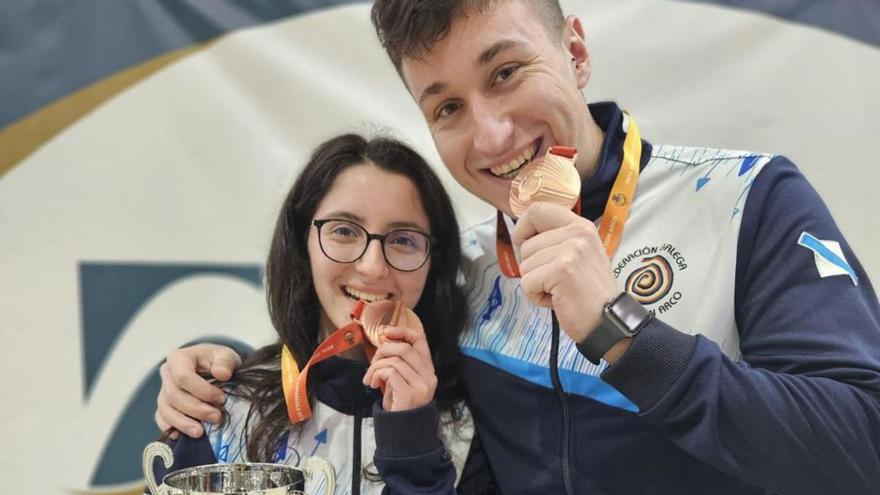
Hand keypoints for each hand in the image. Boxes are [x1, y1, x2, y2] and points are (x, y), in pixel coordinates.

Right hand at [155, 343, 241, 437]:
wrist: (214, 368)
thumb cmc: (218, 361)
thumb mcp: (227, 356)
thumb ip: (225, 362)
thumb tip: (222, 374)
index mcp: (179, 358)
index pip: (183, 376)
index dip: (202, 390)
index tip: (221, 398)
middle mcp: (166, 374)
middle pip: (173, 396)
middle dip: (196, 409)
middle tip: (217, 417)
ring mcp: (162, 391)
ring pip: (166, 410)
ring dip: (184, 423)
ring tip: (201, 432)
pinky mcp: (163, 407)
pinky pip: (162, 419)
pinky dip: (171, 428)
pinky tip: (183, 436)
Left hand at [362, 325, 436, 411]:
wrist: (402, 431)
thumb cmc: (399, 404)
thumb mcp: (401, 379)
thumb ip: (398, 362)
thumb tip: (384, 341)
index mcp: (427, 370)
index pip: (420, 340)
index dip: (402, 331)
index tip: (385, 332)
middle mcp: (428, 376)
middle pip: (404, 348)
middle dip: (383, 351)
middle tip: (373, 364)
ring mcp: (421, 385)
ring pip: (394, 360)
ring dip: (376, 367)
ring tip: (370, 379)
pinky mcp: (409, 393)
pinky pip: (390, 372)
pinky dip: (376, 375)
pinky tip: (373, 384)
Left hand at [513, 202, 618, 343]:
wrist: (608, 321)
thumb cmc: (588, 292)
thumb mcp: (578, 255)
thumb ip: (556, 240)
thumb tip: (521, 235)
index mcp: (580, 225)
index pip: (537, 210)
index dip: (522, 228)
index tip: (524, 244)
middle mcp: (577, 232)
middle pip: (525, 245)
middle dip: (533, 268)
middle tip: (557, 281)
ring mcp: (570, 250)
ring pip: (524, 265)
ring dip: (536, 284)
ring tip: (560, 291)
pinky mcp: (561, 270)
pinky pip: (527, 283)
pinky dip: (536, 297)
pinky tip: (558, 300)